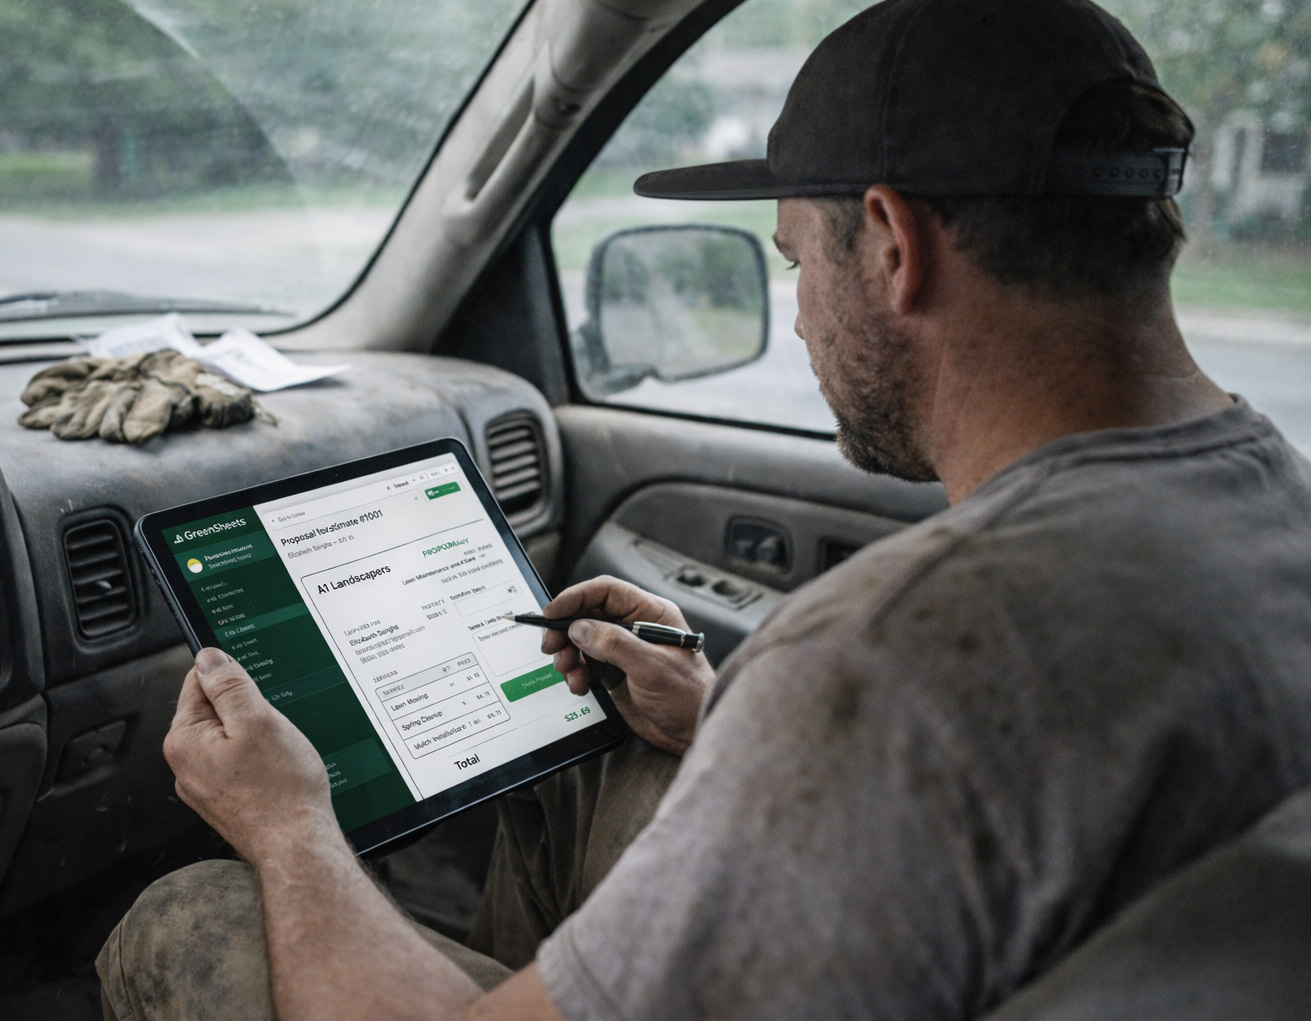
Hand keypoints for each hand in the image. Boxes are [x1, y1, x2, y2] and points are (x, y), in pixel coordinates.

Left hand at [163, 648, 339, 864]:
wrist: (297, 846)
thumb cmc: (281, 789)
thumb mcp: (258, 720)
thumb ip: (230, 685)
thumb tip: (209, 657)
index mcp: (184, 740)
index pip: (198, 682)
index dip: (233, 677)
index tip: (257, 686)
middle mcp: (186, 765)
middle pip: (215, 710)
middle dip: (248, 709)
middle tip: (273, 725)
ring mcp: (204, 786)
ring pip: (231, 737)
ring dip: (257, 735)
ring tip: (279, 752)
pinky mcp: (226, 800)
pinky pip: (240, 763)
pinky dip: (260, 759)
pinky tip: (278, 770)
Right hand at [543, 576, 714, 755]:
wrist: (694, 731)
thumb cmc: (688, 695)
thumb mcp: (652, 667)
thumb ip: (614, 644)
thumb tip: (579, 628)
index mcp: (651, 613)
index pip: (606, 592)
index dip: (576, 597)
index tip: (552, 612)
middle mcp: (635, 627)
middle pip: (588, 615)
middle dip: (566, 630)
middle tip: (551, 647)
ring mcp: (623, 650)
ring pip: (582, 640)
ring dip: (569, 655)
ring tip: (568, 672)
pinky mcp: (615, 673)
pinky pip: (585, 664)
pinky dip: (576, 673)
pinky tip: (579, 686)